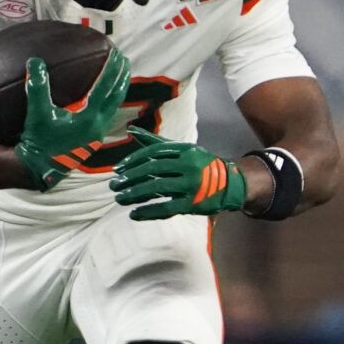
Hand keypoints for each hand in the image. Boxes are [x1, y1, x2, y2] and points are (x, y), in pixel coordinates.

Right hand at [13, 46, 131, 188]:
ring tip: (122, 73)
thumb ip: (38, 87)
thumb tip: (35, 61)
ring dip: (120, 88)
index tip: (116, 53)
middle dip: (122, 76)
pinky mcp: (94, 137)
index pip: (104, 88)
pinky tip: (108, 95)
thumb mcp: (37, 113)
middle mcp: (98, 125)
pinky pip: (109, 113)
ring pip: (115, 106)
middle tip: (124, 58)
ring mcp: (98, 133)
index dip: (111, 69)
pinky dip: (112, 100)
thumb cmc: (38, 141)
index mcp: (88, 118)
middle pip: (117, 96)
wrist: (39, 167)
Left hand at [110, 127, 246, 219]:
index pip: (152, 152)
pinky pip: (166, 208)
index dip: (132, 160)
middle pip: (152, 169)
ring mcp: (191, 185)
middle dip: (129, 178)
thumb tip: (131, 130)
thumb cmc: (199, 165)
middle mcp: (188, 164)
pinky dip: (148, 212)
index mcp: (184, 149)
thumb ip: (155, 141)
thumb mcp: (181, 150)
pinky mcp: (192, 204)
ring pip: (156, 188)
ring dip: (134, 194)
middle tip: (114, 185)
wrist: (230, 183)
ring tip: (120, 198)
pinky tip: (134, 214)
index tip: (117, 169)